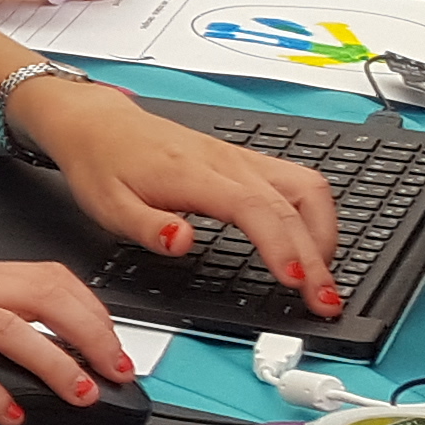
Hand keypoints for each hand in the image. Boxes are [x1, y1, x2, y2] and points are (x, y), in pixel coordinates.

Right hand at [0, 258, 143, 424]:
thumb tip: (45, 353)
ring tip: (80, 393)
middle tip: (114, 369)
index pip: (47, 277)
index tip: (113, 343)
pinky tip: (10, 413)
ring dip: (56, 363)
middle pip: (41, 295)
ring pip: (10, 328)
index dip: (90, 310)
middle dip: (91, 333)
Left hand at [19, 81, 344, 316]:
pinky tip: (312, 246)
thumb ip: (145, 227)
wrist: (99, 124)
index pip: (254, 208)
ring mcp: (242, 160)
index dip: (282, 245)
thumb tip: (182, 242)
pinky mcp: (248, 162)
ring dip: (325, 233)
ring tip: (324, 278)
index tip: (298, 281)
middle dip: (317, 256)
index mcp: (194, 175)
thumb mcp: (107, 206)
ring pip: (308, 188)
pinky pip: (299, 183)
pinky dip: (316, 217)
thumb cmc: (103, 164)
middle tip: (325, 301)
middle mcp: (228, 163)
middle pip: (292, 205)